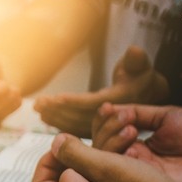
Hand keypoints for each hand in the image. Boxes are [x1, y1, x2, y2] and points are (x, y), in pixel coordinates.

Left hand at [34, 46, 169, 136]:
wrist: (145, 95)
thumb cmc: (139, 76)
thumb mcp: (140, 66)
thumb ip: (136, 60)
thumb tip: (134, 50)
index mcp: (120, 103)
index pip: (93, 104)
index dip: (74, 101)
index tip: (56, 97)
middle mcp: (111, 120)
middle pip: (79, 117)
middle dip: (57, 110)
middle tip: (38, 103)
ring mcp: (102, 128)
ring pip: (74, 125)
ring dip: (54, 117)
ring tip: (37, 107)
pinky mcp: (95, 132)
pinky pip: (75, 130)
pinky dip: (59, 124)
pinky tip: (44, 117)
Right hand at [91, 103, 181, 181]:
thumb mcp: (167, 116)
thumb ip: (139, 113)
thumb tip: (113, 108)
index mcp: (140, 145)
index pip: (108, 134)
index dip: (104, 120)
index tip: (107, 107)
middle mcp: (134, 161)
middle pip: (99, 146)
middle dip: (106, 127)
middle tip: (122, 118)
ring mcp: (136, 174)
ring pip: (103, 159)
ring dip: (110, 138)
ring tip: (129, 127)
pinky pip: (117, 174)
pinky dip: (117, 154)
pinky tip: (130, 141)